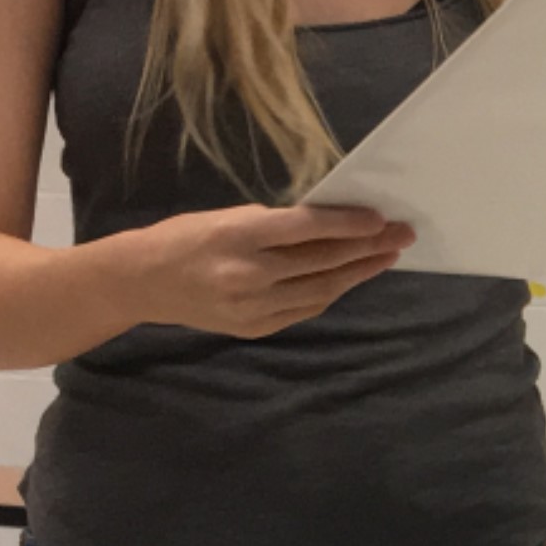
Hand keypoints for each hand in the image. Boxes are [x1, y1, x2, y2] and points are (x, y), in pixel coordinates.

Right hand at [134, 203, 412, 337]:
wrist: (143, 282)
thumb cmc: (187, 237)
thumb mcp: (227, 218)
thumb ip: (275, 225)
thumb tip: (331, 223)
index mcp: (237, 236)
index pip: (306, 229)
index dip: (347, 224)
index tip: (380, 218)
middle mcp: (247, 275)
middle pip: (321, 261)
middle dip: (367, 247)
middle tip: (402, 234)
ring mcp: (252, 307)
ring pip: (321, 289)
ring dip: (359, 272)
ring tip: (386, 256)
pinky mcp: (256, 328)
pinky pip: (306, 307)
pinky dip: (331, 291)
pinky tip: (351, 276)